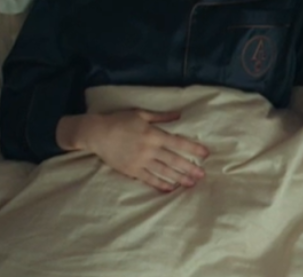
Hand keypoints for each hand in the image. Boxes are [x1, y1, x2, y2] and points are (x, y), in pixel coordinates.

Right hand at [79, 109, 208, 192]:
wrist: (97, 133)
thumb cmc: (119, 120)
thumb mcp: (141, 114)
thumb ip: (161, 117)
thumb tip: (179, 115)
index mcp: (153, 134)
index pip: (178, 143)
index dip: (193, 148)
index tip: (206, 154)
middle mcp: (149, 149)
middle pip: (173, 160)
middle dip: (190, 168)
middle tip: (203, 175)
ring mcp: (140, 161)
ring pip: (163, 171)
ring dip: (179, 178)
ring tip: (191, 184)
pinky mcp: (131, 170)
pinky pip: (148, 179)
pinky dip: (160, 184)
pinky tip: (170, 188)